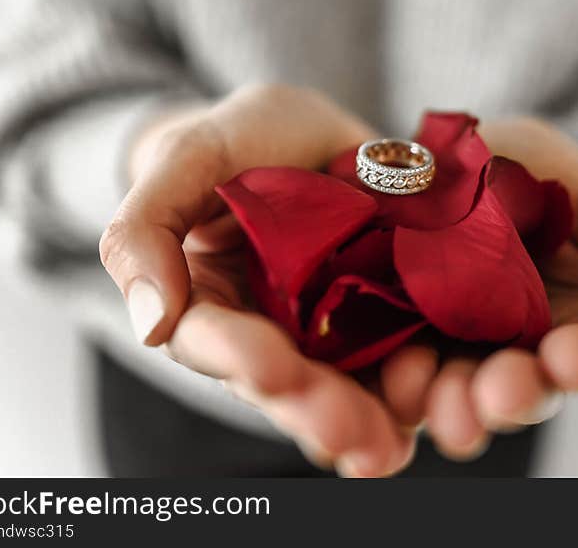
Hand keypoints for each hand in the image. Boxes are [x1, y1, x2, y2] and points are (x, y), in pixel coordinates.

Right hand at [100, 85, 419, 475]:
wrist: (316, 131)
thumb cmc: (242, 139)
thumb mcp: (189, 157)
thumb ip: (146, 228)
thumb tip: (149, 324)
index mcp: (211, 301)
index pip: (213, 341)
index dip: (239, 357)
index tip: (271, 369)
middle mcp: (270, 330)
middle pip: (285, 384)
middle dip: (313, 410)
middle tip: (344, 432)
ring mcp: (330, 331)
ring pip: (342, 391)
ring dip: (365, 422)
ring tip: (386, 446)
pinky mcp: (386, 319)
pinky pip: (397, 364)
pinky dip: (414, 392)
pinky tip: (431, 408)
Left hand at [400, 116, 577, 458]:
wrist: (452, 147)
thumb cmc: (538, 170)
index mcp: (572, 322)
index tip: (571, 358)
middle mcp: (513, 347)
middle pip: (520, 389)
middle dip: (513, 394)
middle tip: (499, 394)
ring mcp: (452, 346)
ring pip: (458, 392)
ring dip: (454, 405)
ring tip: (442, 406)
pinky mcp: (397, 336)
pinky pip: (400, 371)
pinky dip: (401, 381)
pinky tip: (400, 375)